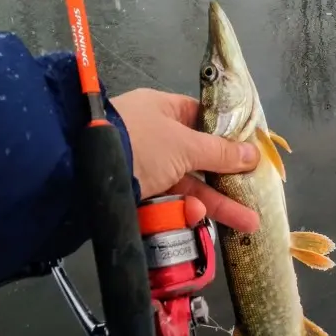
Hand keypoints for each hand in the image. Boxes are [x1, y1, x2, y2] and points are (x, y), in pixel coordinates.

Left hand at [111, 88, 260, 232]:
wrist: (79, 173)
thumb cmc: (139, 143)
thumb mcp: (185, 145)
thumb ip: (220, 153)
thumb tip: (254, 154)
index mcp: (163, 111)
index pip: (201, 119)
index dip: (227, 136)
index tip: (250, 154)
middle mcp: (155, 137)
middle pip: (200, 160)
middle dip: (229, 182)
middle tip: (255, 199)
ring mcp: (146, 167)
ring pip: (188, 186)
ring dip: (216, 204)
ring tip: (248, 224)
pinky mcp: (137, 194)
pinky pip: (169, 203)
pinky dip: (184, 212)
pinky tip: (198, 219)